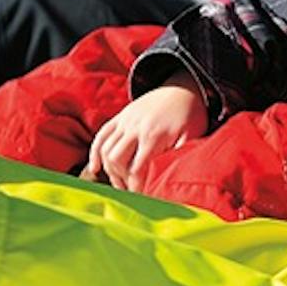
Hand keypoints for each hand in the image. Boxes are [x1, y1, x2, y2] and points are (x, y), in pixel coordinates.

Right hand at [84, 82, 209, 193]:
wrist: (184, 87)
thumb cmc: (190, 116)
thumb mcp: (191, 136)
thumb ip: (178, 157)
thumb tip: (167, 180)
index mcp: (154, 135)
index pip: (137, 169)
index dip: (137, 187)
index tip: (142, 198)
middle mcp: (135, 127)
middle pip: (117, 161)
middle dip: (121, 180)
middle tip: (131, 192)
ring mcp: (125, 121)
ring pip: (106, 150)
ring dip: (109, 170)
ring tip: (121, 183)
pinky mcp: (120, 117)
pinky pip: (101, 136)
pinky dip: (95, 153)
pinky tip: (95, 168)